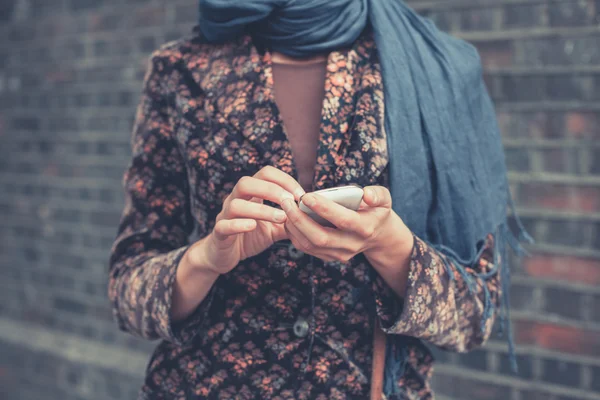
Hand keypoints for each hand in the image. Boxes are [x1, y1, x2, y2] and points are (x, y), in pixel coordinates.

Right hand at [186, 166, 303, 274]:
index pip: (265, 174)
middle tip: (291, 202)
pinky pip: (224, 225)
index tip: (300, 195)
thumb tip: (312, 215)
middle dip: (271, 190)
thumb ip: (290, 220)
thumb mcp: (275, 227)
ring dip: (261, 209)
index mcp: (250, 194)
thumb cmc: (250, 237)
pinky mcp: (219, 233)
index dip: (284, 180)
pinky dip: (239, 225)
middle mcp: (235, 200)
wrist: (224, 256)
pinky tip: (254, 227)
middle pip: (246, 183)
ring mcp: (225, 216)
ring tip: (280, 218)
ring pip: (236, 205)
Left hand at [281, 185, 411, 262]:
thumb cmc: (376, 210)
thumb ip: (377, 194)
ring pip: (310, 245)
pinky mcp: (329, 257)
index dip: (324, 209)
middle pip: (321, 238)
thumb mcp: (384, 199)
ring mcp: (339, 254)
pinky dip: (294, 234)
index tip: (306, 196)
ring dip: (294, 227)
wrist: (377, 235)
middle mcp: (352, 245)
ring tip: (284, 207)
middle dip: (300, 219)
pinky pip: (306, 248)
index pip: (343, 220)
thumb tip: (366, 194)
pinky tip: (288, 218)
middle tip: (287, 201)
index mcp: (366, 228)